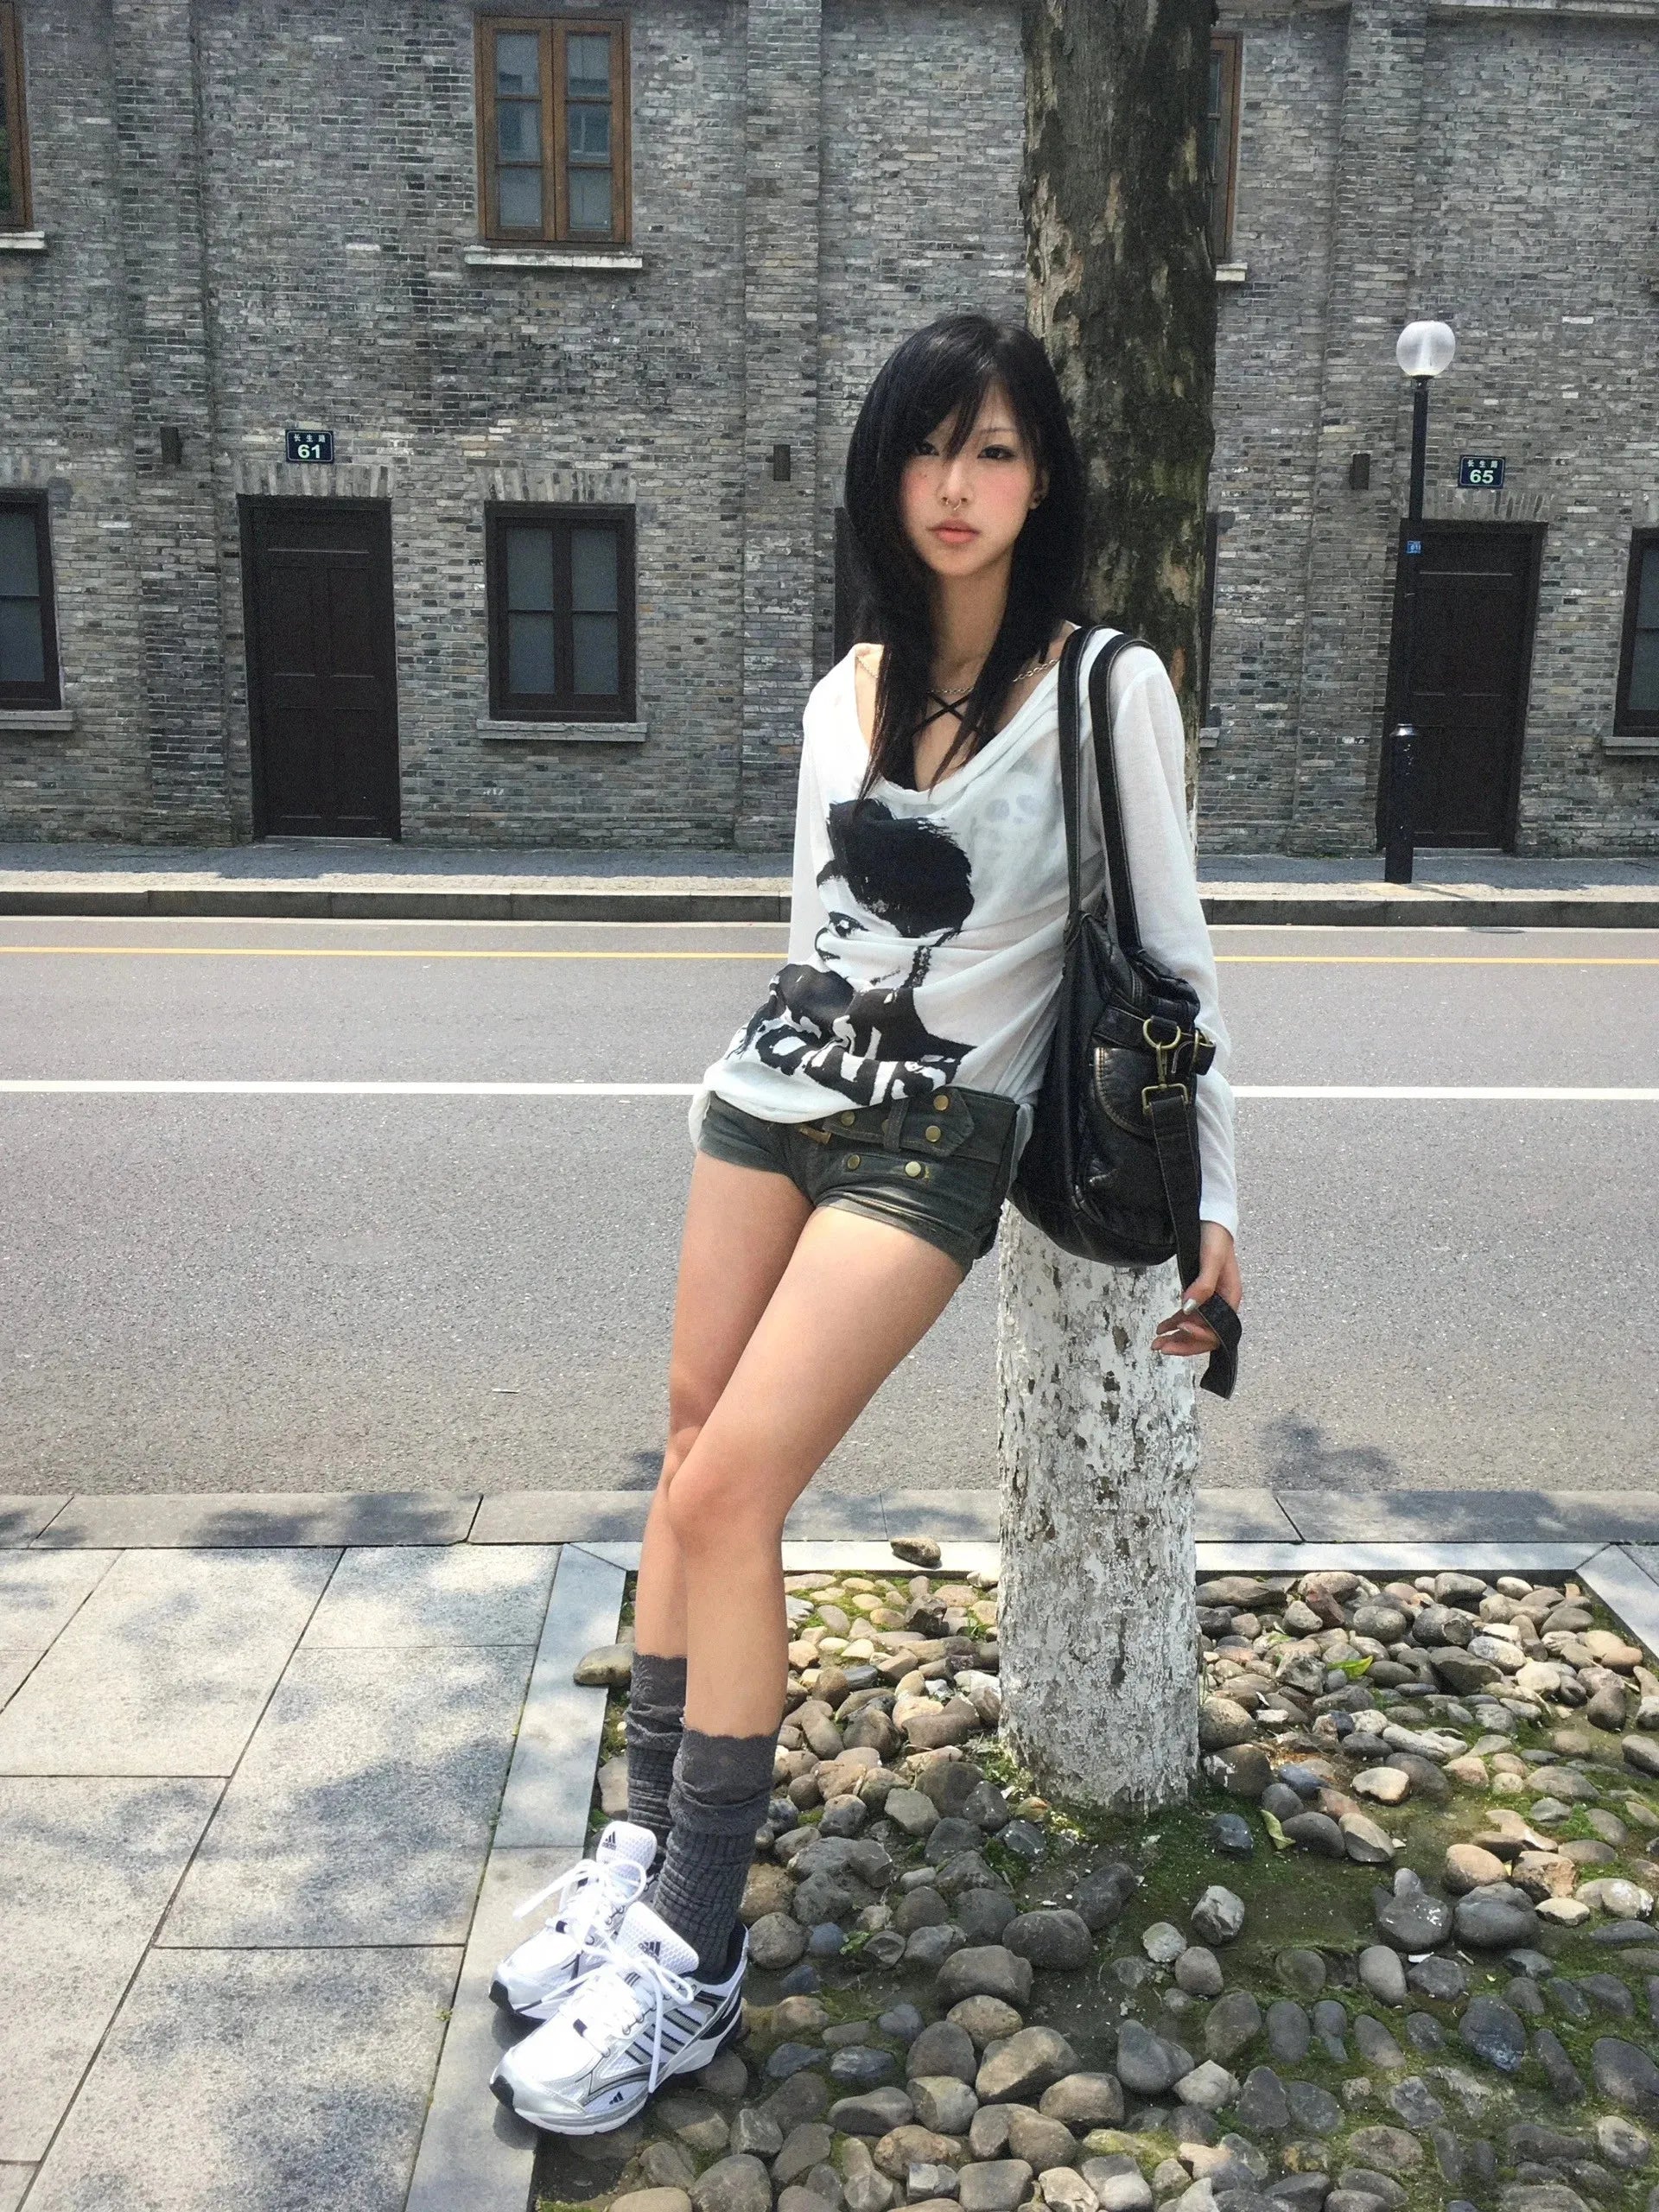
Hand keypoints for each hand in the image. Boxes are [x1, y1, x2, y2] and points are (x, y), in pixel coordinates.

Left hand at [1153, 1222, 1240, 1357]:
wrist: (1211, 1219)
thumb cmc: (1215, 1237)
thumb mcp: (1211, 1259)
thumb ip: (1203, 1285)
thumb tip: (1189, 1309)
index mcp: (1230, 1298)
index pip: (1217, 1330)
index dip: (1199, 1335)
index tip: (1180, 1328)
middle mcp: (1222, 1304)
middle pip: (1205, 1334)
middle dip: (1183, 1344)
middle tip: (1160, 1347)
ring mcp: (1210, 1300)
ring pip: (1194, 1327)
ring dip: (1176, 1337)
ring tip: (1156, 1343)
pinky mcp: (1199, 1294)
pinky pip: (1188, 1315)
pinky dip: (1175, 1323)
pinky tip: (1162, 1328)